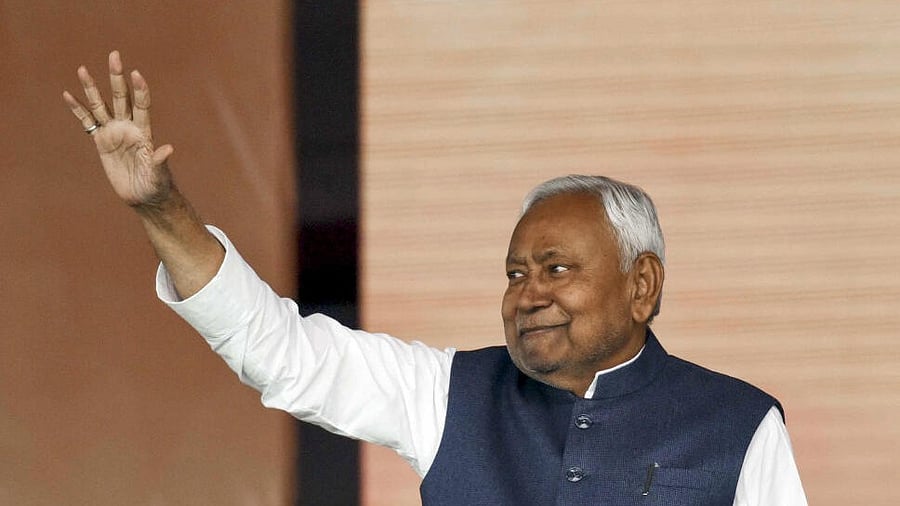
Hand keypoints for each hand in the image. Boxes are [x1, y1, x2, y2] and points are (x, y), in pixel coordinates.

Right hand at [63, 51, 174, 207]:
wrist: (144, 196)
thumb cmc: (156, 186)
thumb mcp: (159, 175)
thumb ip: (160, 161)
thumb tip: (168, 149)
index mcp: (144, 133)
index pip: (142, 106)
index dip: (139, 90)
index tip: (136, 74)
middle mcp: (128, 127)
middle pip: (121, 97)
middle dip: (117, 77)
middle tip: (114, 55)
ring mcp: (114, 132)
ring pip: (101, 105)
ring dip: (92, 88)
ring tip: (83, 69)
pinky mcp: (101, 141)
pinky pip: (88, 122)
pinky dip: (78, 109)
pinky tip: (68, 95)